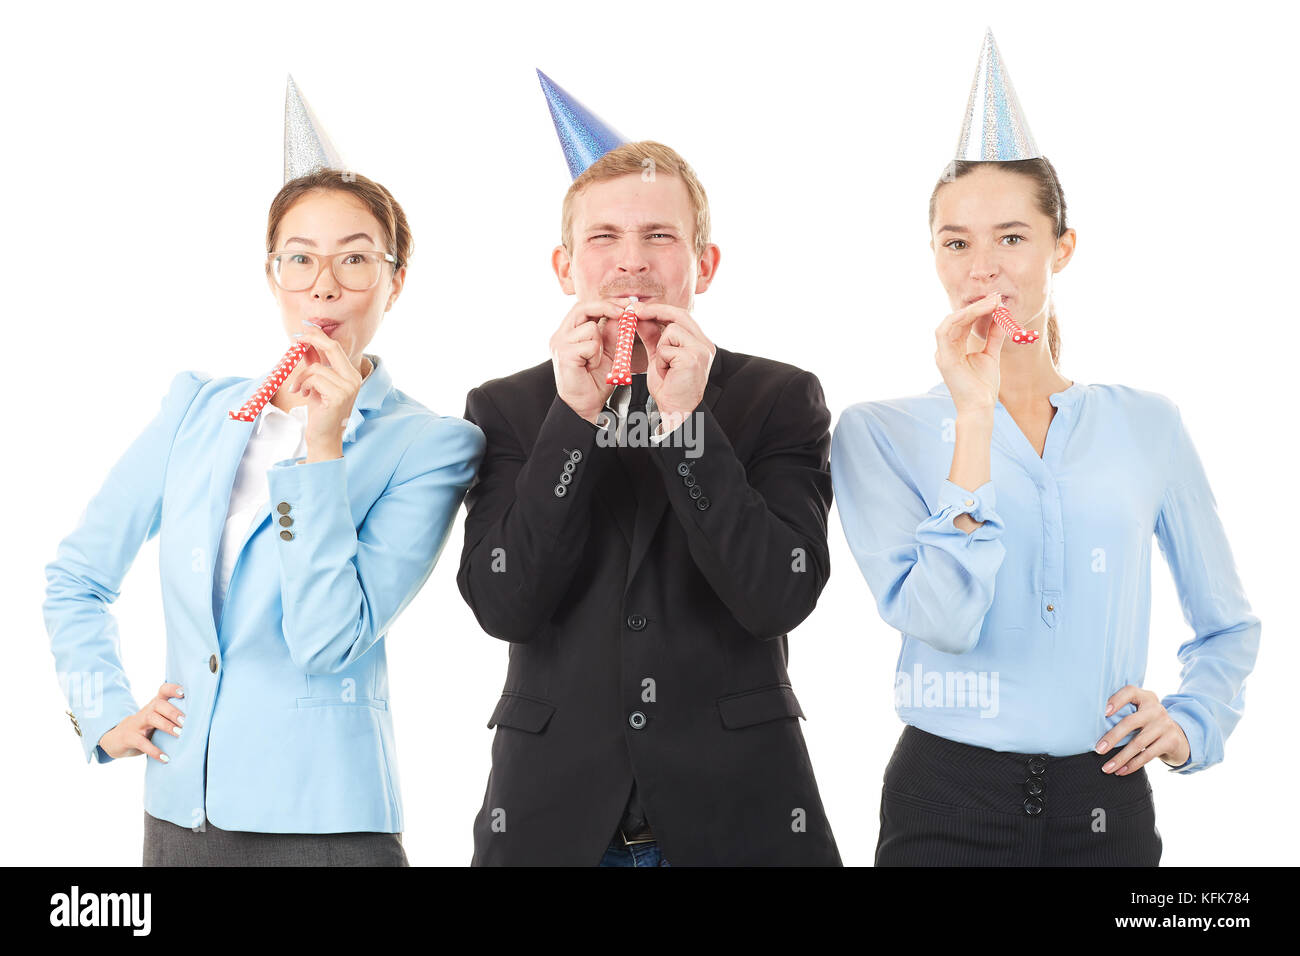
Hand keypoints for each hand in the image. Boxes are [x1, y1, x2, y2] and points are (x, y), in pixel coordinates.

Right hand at [98, 683, 184, 761]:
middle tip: (185, 721)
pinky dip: (154, 751)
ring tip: (180, 734)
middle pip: (158, 704)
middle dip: (173, 711)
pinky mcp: (129, 738)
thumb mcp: (157, 719)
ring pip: (151, 718)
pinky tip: (165, 758)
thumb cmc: (145, 728)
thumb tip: (201, 720)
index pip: (163, 690)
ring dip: (166, 726)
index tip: (184, 692)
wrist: (116, 739)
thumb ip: (172, 716)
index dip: (172, 688)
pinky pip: (142, 743)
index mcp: (154, 705)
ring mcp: (136, 724)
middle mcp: (146, 711)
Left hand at [287, 323, 364, 459]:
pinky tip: (303, 395)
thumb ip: (314, 364)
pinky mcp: (339, 396)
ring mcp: (348, 387)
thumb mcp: (316, 384)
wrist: (324, 437)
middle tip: (296, 338)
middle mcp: (353, 378)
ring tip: (298, 389)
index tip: (304, 328)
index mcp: (350, 374)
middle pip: (332, 348)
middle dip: (312, 339)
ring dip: (301, 377)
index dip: (319, 335)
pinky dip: (303, 385)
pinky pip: (314, 379)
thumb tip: (304, 344)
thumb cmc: (320, 412)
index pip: (335, 347)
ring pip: (317, 368)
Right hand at [549, 299, 629, 423]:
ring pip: (590, 328)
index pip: (585, 307)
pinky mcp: (564, 354)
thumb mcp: (609, 352)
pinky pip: (590, 344)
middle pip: (583, 307)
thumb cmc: (595, 381)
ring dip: (600, 345)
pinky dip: (596, 355)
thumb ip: (612, 333)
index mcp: (569, 332)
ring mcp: (560, 343)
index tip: (626, 305)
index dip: (606, 303)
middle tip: (625, 312)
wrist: (587, 405)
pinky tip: (590, 367)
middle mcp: (561, 335)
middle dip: (607, 307)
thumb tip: (622, 314)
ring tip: (595, 361)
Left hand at [631, 300, 714, 432]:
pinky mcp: (693, 358)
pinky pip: (667, 348)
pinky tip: (667, 373)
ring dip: (660, 349)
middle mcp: (705, 345)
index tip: (640, 308)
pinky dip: (661, 361)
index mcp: (700, 343)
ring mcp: (701, 350)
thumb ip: (653, 336)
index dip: (661, 310)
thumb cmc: (670, 388)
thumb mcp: (659, 357)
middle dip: (655, 311)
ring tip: (665, 367)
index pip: (682, 316)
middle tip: (634, 311)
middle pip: (680, 315)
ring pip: (671, 331)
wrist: (676, 410)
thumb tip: (641, 318)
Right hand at [934, 292, 1006, 414]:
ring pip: (951, 321)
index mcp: (954, 349)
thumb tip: (1000, 317)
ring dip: (971, 310)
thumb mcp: (991, 355)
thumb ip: (993, 336)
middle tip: (996, 297)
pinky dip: (960, 318)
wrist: (981, 407)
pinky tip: (979, 311)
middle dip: (976, 306)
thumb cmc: (983, 386)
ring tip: (991, 303)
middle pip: (957, 319)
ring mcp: (942, 354)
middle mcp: (945, 349)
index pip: (963, 322)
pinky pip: (946, 331)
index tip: (997, 300)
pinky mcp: (943, 358)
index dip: (978, 309)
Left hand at [1095, 685, 1191, 773]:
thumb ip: (1124, 711)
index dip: (1116, 700)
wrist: (1178, 737)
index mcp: (1145, 697)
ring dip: (1120, 758)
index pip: (1130, 692)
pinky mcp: (1171, 741)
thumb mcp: (1140, 712)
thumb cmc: (1147, 723)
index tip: (1104, 713)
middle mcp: (1156, 709)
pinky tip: (1121, 771)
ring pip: (1138, 743)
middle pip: (1130, 722)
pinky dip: (1132, 765)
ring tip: (1106, 768)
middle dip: (1112, 738)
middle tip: (1098, 750)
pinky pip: (1148, 755)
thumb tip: (1091, 725)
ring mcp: (1165, 725)